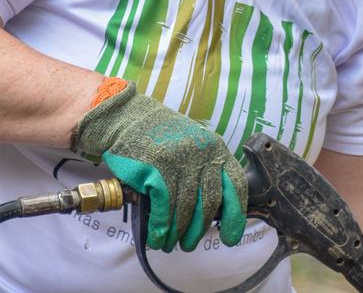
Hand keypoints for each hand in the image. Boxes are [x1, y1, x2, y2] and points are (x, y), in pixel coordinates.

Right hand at [73, 80, 247, 251]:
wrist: (126, 118)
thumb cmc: (159, 136)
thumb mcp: (192, 144)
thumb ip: (206, 170)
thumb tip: (213, 212)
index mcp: (216, 148)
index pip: (236, 185)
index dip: (236, 215)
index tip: (229, 236)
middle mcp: (203, 154)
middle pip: (210, 203)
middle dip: (199, 230)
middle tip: (189, 244)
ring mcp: (180, 161)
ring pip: (186, 209)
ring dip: (177, 234)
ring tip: (170, 244)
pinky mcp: (158, 169)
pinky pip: (164, 207)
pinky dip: (161, 227)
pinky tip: (157, 237)